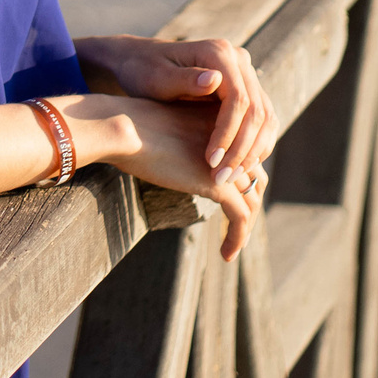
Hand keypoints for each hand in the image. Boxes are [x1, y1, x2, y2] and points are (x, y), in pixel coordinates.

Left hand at [79, 34, 277, 183]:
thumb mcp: (156, 77)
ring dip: (252, 152)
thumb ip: (183, 79)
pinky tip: (238, 166)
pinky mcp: (245, 90)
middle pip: (257, 111)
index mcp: (218, 53)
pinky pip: (262, 121)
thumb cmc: (142, 70)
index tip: (211, 160)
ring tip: (230, 177)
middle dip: (242, 149)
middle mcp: (238, 60)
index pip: (239, 99)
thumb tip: (214, 80)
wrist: (139, 61)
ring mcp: (244, 74)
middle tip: (222, 178)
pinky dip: (255, 145)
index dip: (228, 133)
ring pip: (265, 118)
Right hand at [95, 96, 263, 261]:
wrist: (123, 129)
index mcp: (219, 123)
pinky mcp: (219, 185)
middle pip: (255, 178)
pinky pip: (239, 217)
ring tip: (234, 247)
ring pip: (251, 201)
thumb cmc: (128, 127)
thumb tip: (168, 156)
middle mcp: (230, 141)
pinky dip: (238, 238)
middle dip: (249, 203)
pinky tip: (226, 254)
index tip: (231, 200)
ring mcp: (228, 163)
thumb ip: (177, 141)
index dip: (241, 179)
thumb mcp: (163, 129)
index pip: (243, 156)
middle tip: (239, 227)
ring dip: (247, 227)